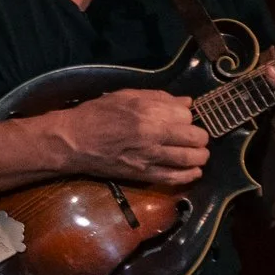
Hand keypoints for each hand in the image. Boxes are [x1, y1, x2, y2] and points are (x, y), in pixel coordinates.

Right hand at [49, 88, 210, 186]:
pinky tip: (194, 171)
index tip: (181, 118)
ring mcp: (150, 157)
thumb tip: (186, 102)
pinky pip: (175, 178)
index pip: (186, 114)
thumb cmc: (97, 114)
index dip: (186, 116)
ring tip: (198, 153)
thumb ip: (158, 97)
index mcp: (147, 111)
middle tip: (195, 136)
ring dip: (200, 155)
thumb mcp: (125, 96)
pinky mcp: (144, 175)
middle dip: (199, 136)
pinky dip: (190, 175)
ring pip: (190, 158)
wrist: (74, 142)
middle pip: (194, 137)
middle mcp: (152, 134)